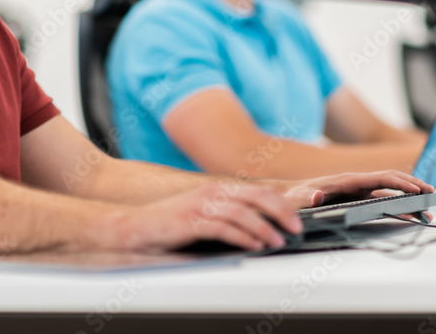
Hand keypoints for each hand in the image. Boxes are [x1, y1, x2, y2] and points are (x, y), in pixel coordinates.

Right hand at [100, 182, 300, 252]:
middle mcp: (212, 193)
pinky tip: (253, 245)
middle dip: (280, 211)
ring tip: (277, 240)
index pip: (258, 191)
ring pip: (242, 212)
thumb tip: (259, 229)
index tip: (296, 217)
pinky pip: (223, 228)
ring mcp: (202, 206)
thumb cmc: (171, 222)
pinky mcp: (191, 221)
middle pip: (256, 197)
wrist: (139, 225)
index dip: (281, 203)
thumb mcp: (203, 213)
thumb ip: (227, 215)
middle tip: (295, 227)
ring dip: (264, 227)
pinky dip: (242, 236)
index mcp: (218, 190)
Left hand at [279, 170, 432, 208]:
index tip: (417, 190)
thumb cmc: (293, 197)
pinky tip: (409, 214)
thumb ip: (306, 197)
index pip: (379, 178)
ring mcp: (358, 191)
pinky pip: (382, 200)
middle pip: (390, 179)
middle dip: (412, 185)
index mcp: (346, 180)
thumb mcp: (297, 198)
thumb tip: (316, 197)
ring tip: (427, 208)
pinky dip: (398, 206)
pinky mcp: (356, 199)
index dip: (399, 182)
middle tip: (431, 194)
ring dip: (409, 197)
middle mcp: (355, 183)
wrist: (286, 197)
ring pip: (389, 191)